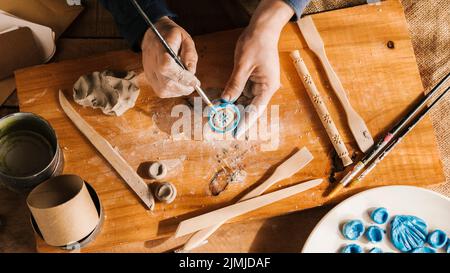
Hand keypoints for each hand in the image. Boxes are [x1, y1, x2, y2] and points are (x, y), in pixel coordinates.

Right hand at [141, 17, 199, 97]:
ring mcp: (148, 72)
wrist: (153, 35)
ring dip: (179, 91)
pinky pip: (161, 91)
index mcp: (159, 48)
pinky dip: (173, 92)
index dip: (182, 77)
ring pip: (163, 90)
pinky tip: (180, 84)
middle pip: (166, 83)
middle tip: (194, 84)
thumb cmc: (171, 35)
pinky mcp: (149, 78)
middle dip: (183, 87)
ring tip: (188, 84)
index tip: (195, 80)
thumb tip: (192, 72)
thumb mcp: (185, 38)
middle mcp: (151, 62)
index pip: (167, 67)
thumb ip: (190, 54)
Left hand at [221, 0, 293, 137]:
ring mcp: (259, 84)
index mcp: (267, 87)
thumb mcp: (243, 65)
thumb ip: (235, 84)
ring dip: (232, 108)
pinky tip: (221, 103)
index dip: (245, 123)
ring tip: (217, 117)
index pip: (255, 110)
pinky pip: (242, 92)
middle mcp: (265, 88)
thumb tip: (225, 100)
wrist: (263, 28)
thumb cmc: (256, 43)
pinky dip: (232, 97)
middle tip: (219, 126)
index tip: (236, 134)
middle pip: (249, 107)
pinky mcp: (253, 79)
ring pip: (244, 101)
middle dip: (234, 116)